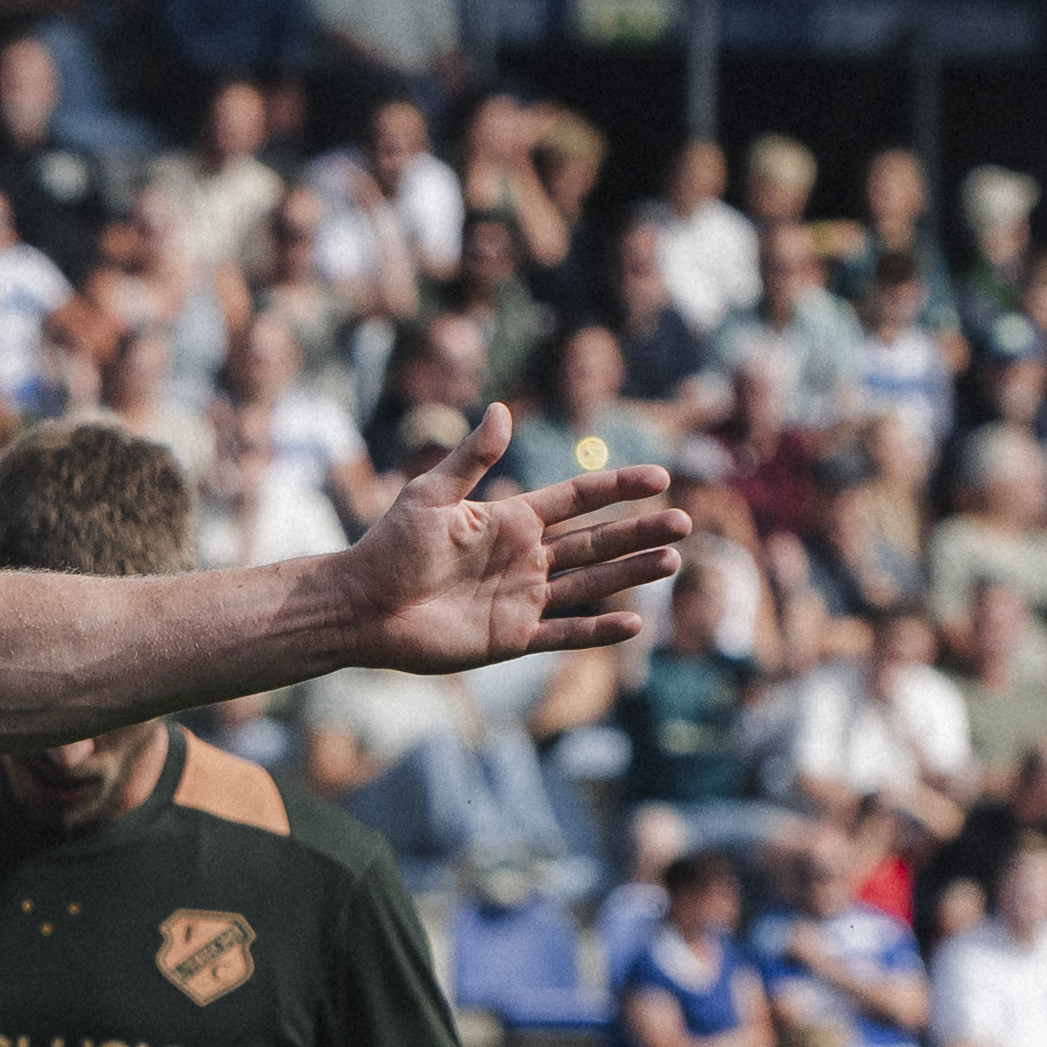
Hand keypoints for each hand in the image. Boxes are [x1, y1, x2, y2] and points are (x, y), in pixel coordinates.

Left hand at [339, 414, 690, 675]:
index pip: (577, 499)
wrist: (362, 606)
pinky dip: (598, 630)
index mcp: (510, 519)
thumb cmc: (388, 546)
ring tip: (672, 560)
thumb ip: (471, 457)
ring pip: (590, 583)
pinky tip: (633, 621)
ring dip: (631, 573)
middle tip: (684, 522)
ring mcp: (523, 598)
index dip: (617, 488)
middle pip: (595, 541)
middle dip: (639, 531)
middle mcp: (525, 557)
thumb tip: (503, 410)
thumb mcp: (431, 494)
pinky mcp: (512, 637)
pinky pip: (564, 633)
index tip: (658, 477)